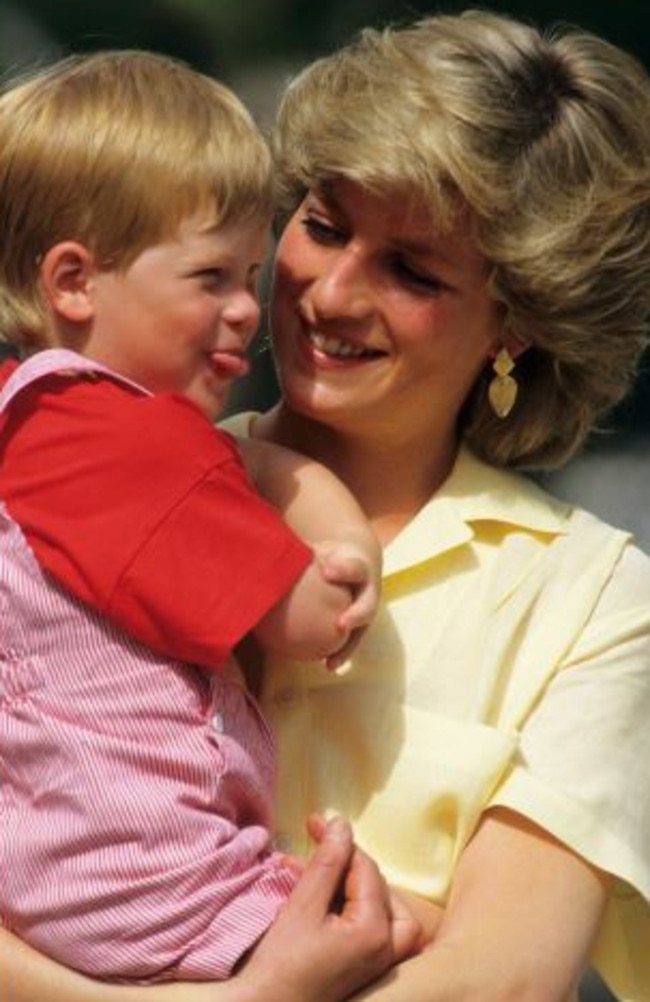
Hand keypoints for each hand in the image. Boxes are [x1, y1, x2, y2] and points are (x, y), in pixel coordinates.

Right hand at [239, 816, 419, 1001]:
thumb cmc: (281, 965)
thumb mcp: (303, 905)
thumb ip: (327, 862)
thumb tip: (341, 824)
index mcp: (375, 932)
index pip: (365, 869)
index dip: (339, 841)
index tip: (314, 822)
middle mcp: (387, 949)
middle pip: (376, 886)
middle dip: (344, 862)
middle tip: (315, 844)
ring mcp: (379, 962)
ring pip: (378, 905)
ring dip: (348, 882)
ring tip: (313, 869)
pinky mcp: (365, 968)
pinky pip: (369, 926)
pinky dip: (348, 905)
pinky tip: (318, 894)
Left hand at [314, 540, 381, 667]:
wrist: (359, 563)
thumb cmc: (333, 556)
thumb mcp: (323, 548)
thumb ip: (304, 551)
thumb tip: (272, 547)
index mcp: (359, 567)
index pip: (352, 567)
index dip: (342, 569)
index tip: (327, 571)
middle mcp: (368, 591)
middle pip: (367, 603)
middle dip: (355, 614)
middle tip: (341, 624)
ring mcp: (366, 610)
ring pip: (361, 631)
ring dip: (347, 646)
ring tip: (332, 661)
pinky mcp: (360, 626)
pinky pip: (352, 642)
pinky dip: (340, 654)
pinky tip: (327, 666)